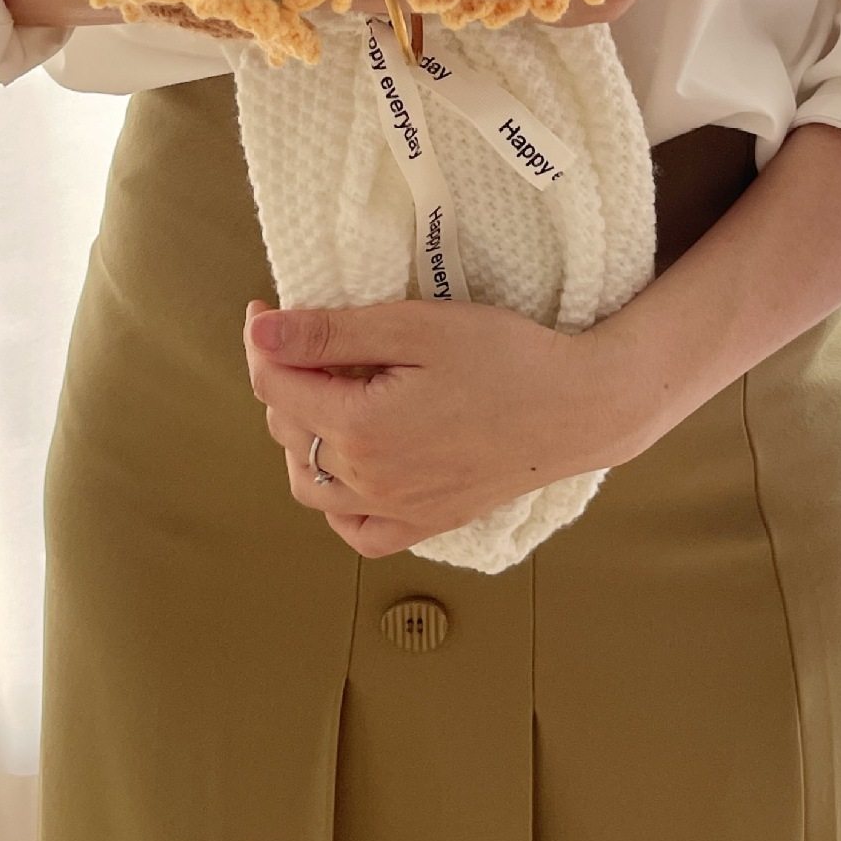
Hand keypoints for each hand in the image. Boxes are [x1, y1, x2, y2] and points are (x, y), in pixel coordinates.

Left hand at [242, 296, 637, 556]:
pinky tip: (351, 466)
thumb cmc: (505, 356)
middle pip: (287, 429)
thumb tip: (261, 333)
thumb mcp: (416, 328)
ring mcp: (396, 510)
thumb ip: (333, 333)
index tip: (264, 309)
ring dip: (300, 438)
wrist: (579, 407)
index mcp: (360, 427)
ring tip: (327, 395)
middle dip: (284, 380)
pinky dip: (337, 501)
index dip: (261, 341)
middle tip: (313, 339)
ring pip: (309, 483)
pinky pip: (356, 531)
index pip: (274, 385)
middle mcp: (368, 480)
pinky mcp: (426, 524)